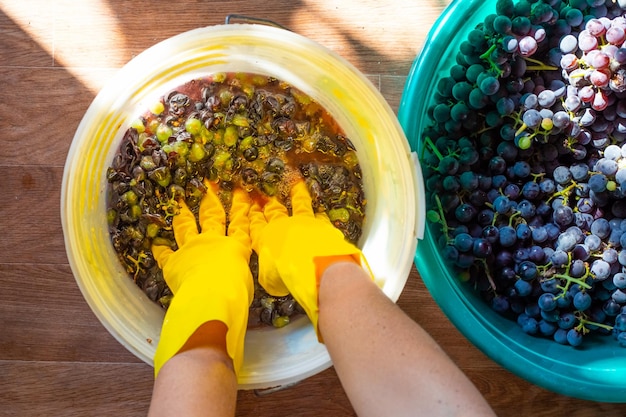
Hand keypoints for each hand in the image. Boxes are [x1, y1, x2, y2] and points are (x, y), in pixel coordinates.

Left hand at [151, 181, 252, 376]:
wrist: (213, 294)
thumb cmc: (237, 290)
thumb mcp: (247, 281)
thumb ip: (240, 273)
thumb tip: (238, 277)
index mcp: (236, 246)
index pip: (241, 223)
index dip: (241, 207)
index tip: (240, 191)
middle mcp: (213, 241)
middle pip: (212, 216)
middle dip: (210, 199)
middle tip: (207, 184)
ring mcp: (191, 248)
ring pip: (186, 226)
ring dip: (182, 213)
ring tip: (178, 200)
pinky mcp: (174, 261)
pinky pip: (164, 253)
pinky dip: (159, 248)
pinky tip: (154, 242)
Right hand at [249, 179, 367, 337]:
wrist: (310, 263)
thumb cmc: (284, 272)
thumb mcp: (270, 279)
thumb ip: (270, 274)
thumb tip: (273, 274)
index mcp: (265, 239)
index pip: (256, 225)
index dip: (252, 215)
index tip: (250, 205)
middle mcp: (282, 226)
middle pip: (274, 211)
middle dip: (268, 202)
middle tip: (264, 192)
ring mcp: (303, 222)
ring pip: (299, 204)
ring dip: (296, 193)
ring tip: (295, 182)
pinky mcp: (321, 224)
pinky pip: (320, 215)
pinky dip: (320, 210)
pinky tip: (321, 207)